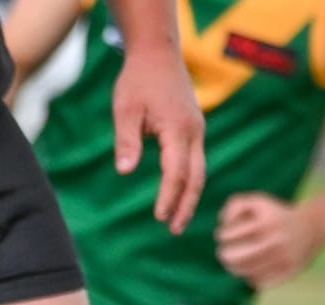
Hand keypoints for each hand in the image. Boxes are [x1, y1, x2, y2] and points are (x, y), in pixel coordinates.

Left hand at [111, 44, 204, 232]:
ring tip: (176, 221)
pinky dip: (189, 180)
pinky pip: (195, 160)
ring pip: (199, 169)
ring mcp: (197, 129)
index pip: (176, 172)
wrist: (157, 54)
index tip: (159, 217)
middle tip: (175, 230)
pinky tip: (178, 195)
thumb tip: (125, 171)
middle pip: (196, 176)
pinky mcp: (193, 128)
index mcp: (178, 128)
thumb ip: (126, 141)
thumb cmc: (137, 81)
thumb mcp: (125, 110)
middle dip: (187, 204)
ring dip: (189, 195)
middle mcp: (194, 131)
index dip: (169, 197)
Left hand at [216, 193, 323, 288]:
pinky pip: (259, 282)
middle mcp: (276, 240)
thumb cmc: (276, 215)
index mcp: (267, 222)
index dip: (221, 234)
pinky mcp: (289, 272)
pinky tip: (253, 270)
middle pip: (233, 258)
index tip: (225, 234)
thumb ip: (235, 205)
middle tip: (224, 253)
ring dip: (234, 268)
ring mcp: (284, 258)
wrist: (313, 227)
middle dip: (224, 255)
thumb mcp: (257, 202)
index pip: (227, 235)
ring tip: (234, 263)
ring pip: (244, 272)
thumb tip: (223, 221)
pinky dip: (251, 278)